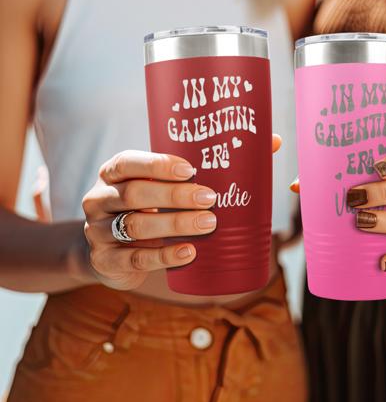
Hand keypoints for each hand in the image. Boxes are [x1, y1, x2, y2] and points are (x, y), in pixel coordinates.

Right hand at [82, 135, 281, 290]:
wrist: (109, 250)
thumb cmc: (149, 205)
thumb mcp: (163, 183)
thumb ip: (208, 162)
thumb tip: (272, 141)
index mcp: (115, 171)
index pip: (129, 161)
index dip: (158, 164)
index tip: (192, 169)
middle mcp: (101, 197)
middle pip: (135, 192)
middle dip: (175, 195)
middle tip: (210, 198)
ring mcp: (99, 230)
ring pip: (136, 224)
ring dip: (175, 224)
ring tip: (208, 224)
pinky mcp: (106, 261)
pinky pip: (135, 258)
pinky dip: (164, 256)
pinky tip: (189, 252)